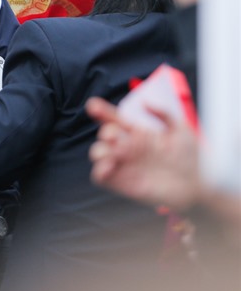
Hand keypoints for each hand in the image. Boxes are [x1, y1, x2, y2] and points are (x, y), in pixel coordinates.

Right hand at [85, 97, 201, 210]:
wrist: (197, 187)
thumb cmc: (192, 161)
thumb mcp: (182, 131)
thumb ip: (164, 114)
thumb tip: (145, 103)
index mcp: (139, 135)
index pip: (116, 120)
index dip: (103, 111)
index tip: (94, 105)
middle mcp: (129, 149)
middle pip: (106, 135)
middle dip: (106, 132)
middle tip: (114, 135)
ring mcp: (125, 166)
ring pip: (99, 154)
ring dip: (100, 151)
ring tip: (111, 152)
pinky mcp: (122, 184)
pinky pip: (101, 177)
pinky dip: (99, 170)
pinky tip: (108, 166)